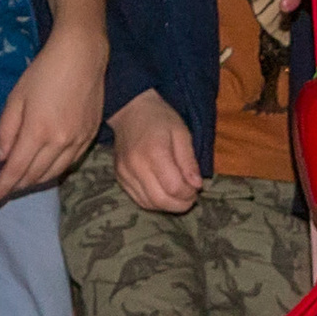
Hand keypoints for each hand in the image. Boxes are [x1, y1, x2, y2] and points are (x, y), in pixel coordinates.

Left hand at [0, 26, 107, 202]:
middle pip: (35, 176)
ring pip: (53, 174)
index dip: (3, 188)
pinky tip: (44, 169)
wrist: (82, 57)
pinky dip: (53, 172)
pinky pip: (69, 164)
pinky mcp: (91, 137)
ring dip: (35, 182)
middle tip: (4, 188)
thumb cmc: (43, 73)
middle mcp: (60, 142)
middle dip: (17, 186)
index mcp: (38, 132)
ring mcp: (79, 142)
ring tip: (21, 182)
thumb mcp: (15, 98)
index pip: (16, 170)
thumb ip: (6, 131)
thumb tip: (2, 159)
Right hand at [110, 89, 202, 212]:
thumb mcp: (182, 133)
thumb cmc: (160, 119)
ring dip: (167, 205)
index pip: (174, 187)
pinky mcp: (119, 178)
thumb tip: (197, 185)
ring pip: (148, 203)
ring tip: (178, 195)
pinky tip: (163, 193)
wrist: (130, 111)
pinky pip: (138, 199)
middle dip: (180, 204)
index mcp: (154, 152)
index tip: (197, 187)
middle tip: (190, 196)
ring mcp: (124, 173)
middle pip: (160, 200)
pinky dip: (154, 201)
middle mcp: (136, 166)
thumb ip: (189, 160)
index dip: (189, 193)